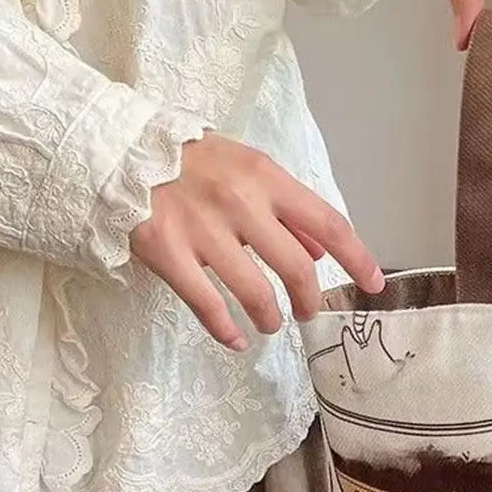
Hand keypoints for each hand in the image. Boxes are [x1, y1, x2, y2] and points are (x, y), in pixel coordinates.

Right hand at [130, 133, 383, 350]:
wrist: (118, 150)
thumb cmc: (192, 161)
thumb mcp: (247, 168)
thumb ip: (286, 207)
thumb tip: (321, 249)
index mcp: (266, 178)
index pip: (328, 224)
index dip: (357, 258)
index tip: (373, 284)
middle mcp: (240, 203)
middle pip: (296, 268)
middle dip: (308, 299)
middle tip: (307, 312)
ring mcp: (202, 230)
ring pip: (255, 293)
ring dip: (270, 317)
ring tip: (269, 323)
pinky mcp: (167, 253)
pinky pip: (206, 305)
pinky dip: (225, 330)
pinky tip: (235, 340)